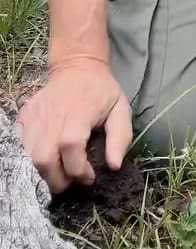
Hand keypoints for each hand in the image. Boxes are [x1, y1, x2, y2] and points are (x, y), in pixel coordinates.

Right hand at [16, 57, 132, 193]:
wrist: (77, 66)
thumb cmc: (101, 90)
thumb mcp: (120, 108)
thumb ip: (120, 137)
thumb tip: (114, 166)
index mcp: (78, 112)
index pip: (70, 147)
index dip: (78, 170)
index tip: (89, 177)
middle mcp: (52, 115)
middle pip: (44, 158)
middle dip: (57, 180)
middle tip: (71, 181)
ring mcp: (35, 116)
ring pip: (30, 156)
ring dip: (44, 172)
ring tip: (60, 172)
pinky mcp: (24, 116)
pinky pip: (21, 145)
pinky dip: (31, 158)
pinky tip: (48, 155)